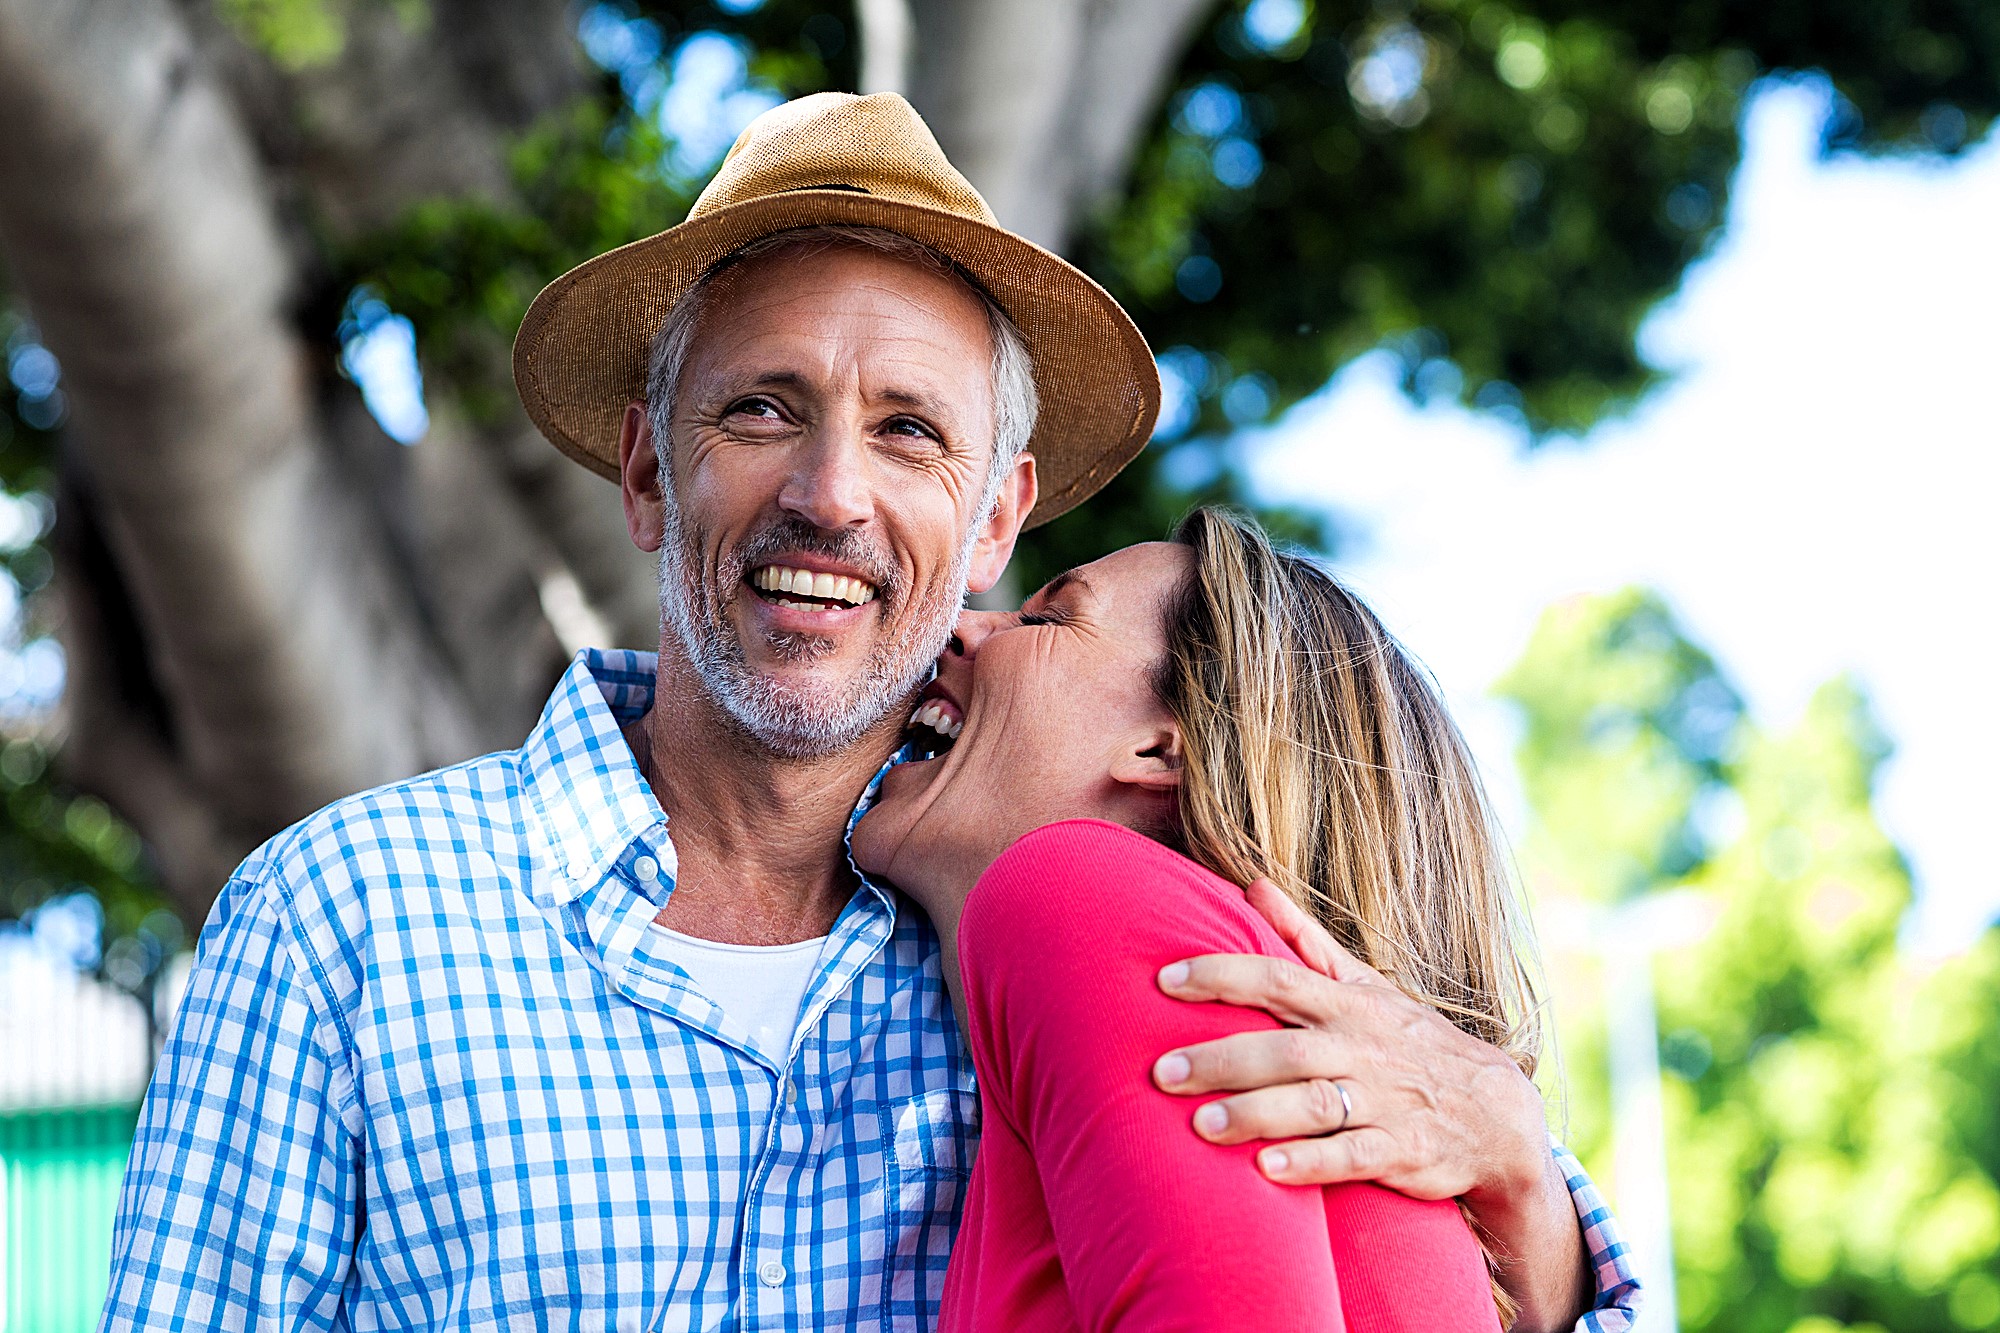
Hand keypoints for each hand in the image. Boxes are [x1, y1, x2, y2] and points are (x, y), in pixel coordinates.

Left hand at [1150, 879, 1545, 1199]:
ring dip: (1254, 1114)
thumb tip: (1250, 884)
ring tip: (1200, 1126)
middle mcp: (1359, 1049)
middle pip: (1284, 1048)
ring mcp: (1381, 1102)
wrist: (1496, 1114)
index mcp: (1345, 1004)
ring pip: (1311, 1105)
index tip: (1164, 981)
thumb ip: (1302, 940)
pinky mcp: (1400, 1153)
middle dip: (1221, 1059)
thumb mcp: (1364, 984)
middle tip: (1161, 1071)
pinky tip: (1266, 1170)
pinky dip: (1310, 1163)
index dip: (1220, 976)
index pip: (1276, 978)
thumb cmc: (1408, 1042)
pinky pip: (1352, 1159)